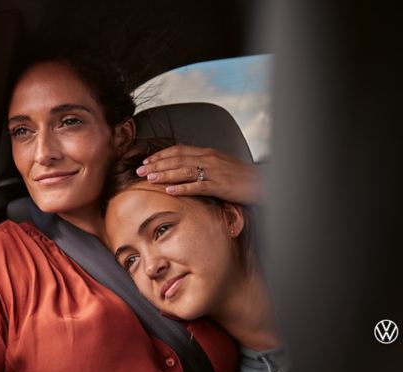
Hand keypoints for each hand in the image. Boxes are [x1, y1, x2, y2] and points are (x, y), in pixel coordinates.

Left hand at [135, 144, 261, 204]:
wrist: (264, 181)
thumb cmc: (241, 176)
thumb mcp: (221, 164)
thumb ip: (204, 163)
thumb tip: (186, 167)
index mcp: (208, 152)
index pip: (179, 150)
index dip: (160, 155)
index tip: (146, 161)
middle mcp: (209, 158)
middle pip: (177, 159)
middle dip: (156, 164)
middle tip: (139, 170)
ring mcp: (214, 171)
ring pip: (184, 170)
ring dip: (165, 174)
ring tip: (149, 178)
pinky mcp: (220, 185)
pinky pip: (198, 186)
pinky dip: (182, 188)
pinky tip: (170, 191)